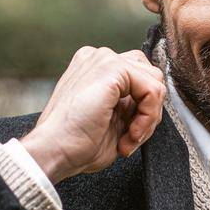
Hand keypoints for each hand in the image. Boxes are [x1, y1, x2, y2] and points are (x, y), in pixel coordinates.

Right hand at [20, 46, 165, 182]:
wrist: (54, 151)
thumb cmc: (76, 143)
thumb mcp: (113, 119)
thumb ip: (132, 104)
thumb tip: (155, 103)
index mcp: (97, 68)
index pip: (141, 77)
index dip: (143, 111)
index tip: (128, 137)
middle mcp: (100, 58)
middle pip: (151, 76)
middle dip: (149, 112)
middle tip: (131, 137)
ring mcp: (104, 59)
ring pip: (155, 83)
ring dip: (148, 118)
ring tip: (128, 138)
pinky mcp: (112, 68)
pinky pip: (152, 91)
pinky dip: (148, 118)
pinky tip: (129, 135)